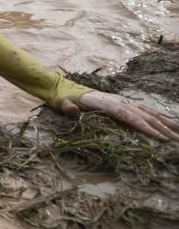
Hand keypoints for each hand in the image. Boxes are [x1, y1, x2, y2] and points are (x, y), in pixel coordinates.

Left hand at [57, 91, 178, 140]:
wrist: (63, 87)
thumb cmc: (62, 98)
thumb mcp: (60, 103)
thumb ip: (67, 108)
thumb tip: (73, 111)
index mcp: (105, 102)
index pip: (129, 116)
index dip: (145, 127)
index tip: (161, 138)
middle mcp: (118, 100)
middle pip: (144, 115)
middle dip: (162, 128)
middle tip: (176, 141)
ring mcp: (122, 100)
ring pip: (148, 111)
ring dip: (165, 122)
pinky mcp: (123, 102)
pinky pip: (145, 108)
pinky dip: (160, 114)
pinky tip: (172, 119)